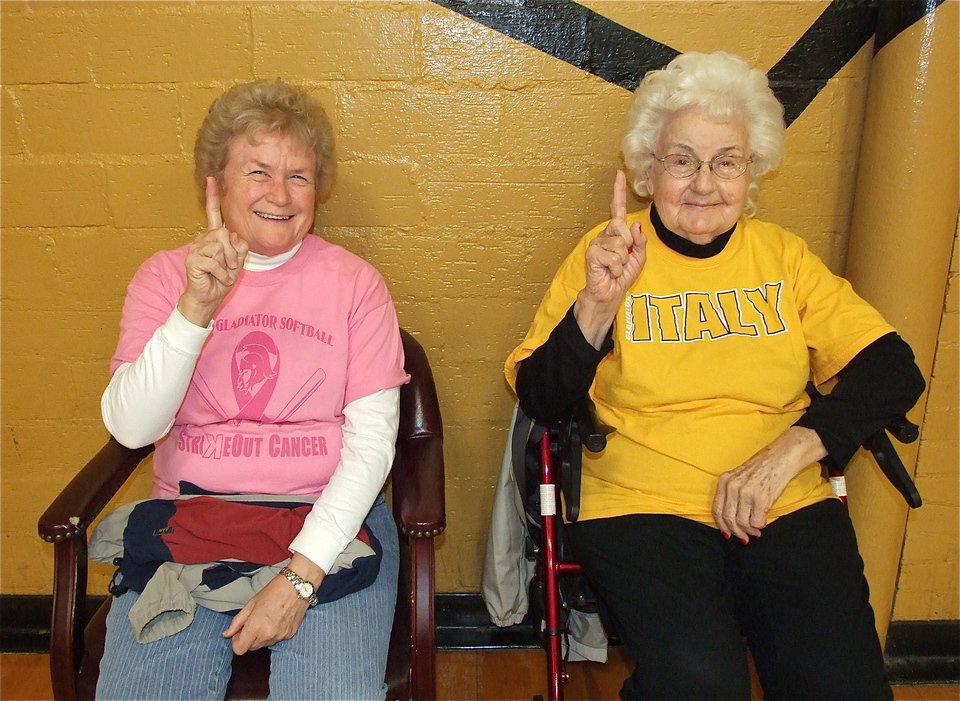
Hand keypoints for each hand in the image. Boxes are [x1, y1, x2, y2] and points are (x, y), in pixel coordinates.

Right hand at [177, 177, 248, 326]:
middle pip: (224, 233)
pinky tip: (218, 279)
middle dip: (233, 253)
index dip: (213, 196)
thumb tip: (232, 235)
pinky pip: (215, 261)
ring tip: (222, 273)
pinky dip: (222, 274)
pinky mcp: (193, 260)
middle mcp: (203, 239)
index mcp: (214, 236)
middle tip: (231, 266)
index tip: (211, 178)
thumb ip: (239, 247)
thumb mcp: (238, 261)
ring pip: (220, 247)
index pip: (213, 213)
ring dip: (228, 264)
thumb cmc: (222, 279)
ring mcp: (196, 248)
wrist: (209, 297)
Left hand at [222, 553, 324, 654]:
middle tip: (252, 622)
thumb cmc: (274, 591)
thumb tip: (227, 633)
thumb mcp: (251, 604)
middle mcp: (267, 635)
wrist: (297, 586)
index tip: (239, 633)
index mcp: (255, 627)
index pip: (239, 649)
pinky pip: (276, 639)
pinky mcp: (289, 634)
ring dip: (261, 636)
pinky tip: (277, 619)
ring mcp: (280, 636)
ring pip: (264, 644)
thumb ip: (237, 622)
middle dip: (249, 638)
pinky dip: (274, 633)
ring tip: (266, 619)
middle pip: (251, 648)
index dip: (237, 642)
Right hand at [575, 170, 646, 347]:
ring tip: (615, 268)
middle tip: (623, 260)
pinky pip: (613, 256)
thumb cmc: (621, 277)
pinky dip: (616, 267)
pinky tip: (609, 272)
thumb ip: (640, 242)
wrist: (608, 295)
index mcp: (617, 233)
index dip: (618, 191)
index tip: (619, 174)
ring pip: (619, 243)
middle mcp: (605, 235)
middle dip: (628, 245)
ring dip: (622, 260)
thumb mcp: (638, 258)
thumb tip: (635, 226)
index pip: (618, 209)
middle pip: (621, 226)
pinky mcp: (593, 254)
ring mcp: (597, 243)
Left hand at [712, 426, 826, 542]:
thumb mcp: (739, 476)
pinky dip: (760, 526)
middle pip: (728, 519)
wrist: (782, 456)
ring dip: (749, 531)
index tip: (727, 534)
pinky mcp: (761, 498)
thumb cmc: (763, 467)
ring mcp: (746, 493)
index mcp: (724, 481)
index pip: (716, 510)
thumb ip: (732, 494)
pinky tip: (763, 522)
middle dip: (736, 532)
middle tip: (744, 537)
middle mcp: (732, 486)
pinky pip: (756, 522)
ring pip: (742, 523)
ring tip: (756, 531)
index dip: (722, 525)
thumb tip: (731, 521)